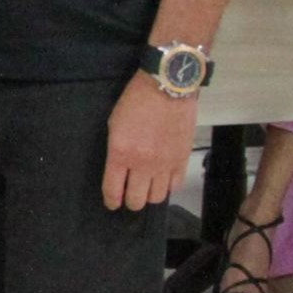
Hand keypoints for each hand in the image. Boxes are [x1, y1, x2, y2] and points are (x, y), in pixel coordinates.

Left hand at [102, 76, 197, 210]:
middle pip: (136, 200)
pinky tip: (162, 179)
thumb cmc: (135, 101)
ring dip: (149, 196)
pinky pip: (175, 186)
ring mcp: (164, 164)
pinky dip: (167, 186)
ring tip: (146, 188)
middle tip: (129, 197)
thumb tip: (118, 169)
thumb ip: (116, 150)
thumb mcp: (114, 124)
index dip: (111, 201)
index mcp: (120, 153)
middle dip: (130, 202)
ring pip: (157, 197)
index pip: (113, 189)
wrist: (166, 88)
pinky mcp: (181, 160)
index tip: (112, 203)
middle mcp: (142, 163)